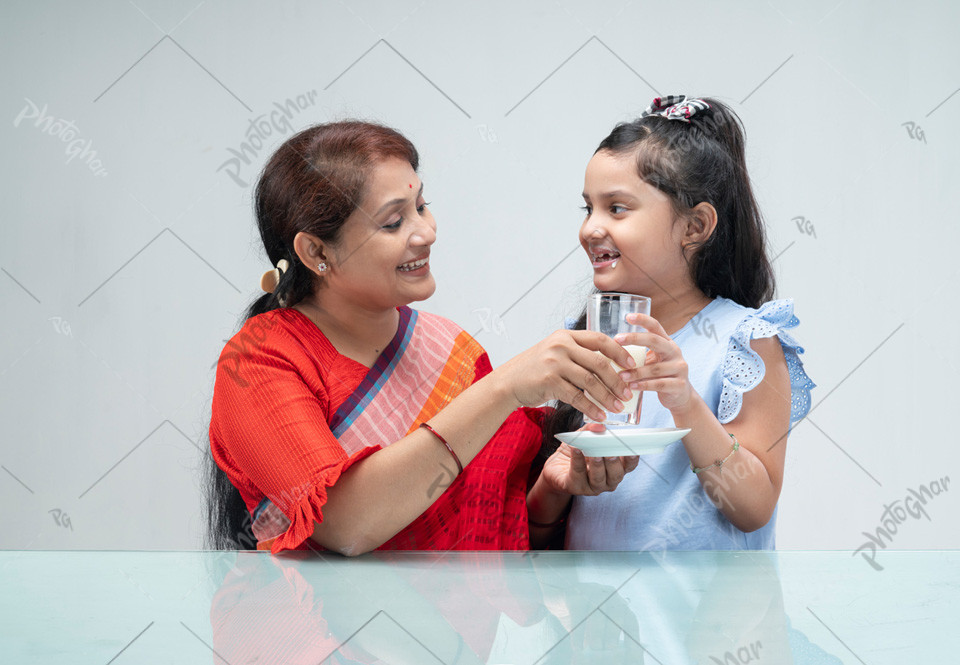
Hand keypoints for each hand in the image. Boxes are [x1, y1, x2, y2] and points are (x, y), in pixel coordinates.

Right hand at [496, 330, 636, 421]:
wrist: (508, 382)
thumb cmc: (535, 369)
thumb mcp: (556, 352)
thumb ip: (579, 354)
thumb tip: (610, 366)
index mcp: (566, 336)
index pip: (600, 339)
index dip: (619, 352)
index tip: (632, 365)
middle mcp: (561, 346)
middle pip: (599, 362)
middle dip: (617, 380)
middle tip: (627, 393)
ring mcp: (555, 363)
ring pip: (590, 381)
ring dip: (607, 396)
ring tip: (618, 407)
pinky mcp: (549, 381)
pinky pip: (577, 396)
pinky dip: (591, 407)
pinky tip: (600, 414)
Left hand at [541, 423, 638, 495]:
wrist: (556, 467)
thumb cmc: (576, 452)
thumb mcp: (584, 437)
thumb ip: (592, 430)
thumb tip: (600, 425)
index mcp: (614, 467)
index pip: (629, 466)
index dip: (632, 460)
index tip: (633, 450)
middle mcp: (607, 480)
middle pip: (616, 475)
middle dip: (614, 464)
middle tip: (611, 453)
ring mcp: (592, 487)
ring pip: (599, 479)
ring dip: (597, 465)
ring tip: (594, 454)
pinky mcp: (575, 487)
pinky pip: (578, 475)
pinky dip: (577, 462)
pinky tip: (576, 450)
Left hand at [615, 312, 695, 414]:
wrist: (680, 396)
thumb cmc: (659, 376)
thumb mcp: (651, 361)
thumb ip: (637, 355)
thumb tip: (609, 350)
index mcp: (667, 343)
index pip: (656, 327)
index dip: (643, 320)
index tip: (628, 316)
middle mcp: (675, 352)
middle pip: (655, 341)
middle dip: (635, 339)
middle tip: (617, 339)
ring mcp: (680, 368)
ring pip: (655, 368)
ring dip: (636, 371)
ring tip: (620, 375)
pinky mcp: (680, 385)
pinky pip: (659, 384)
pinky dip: (644, 385)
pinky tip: (632, 386)